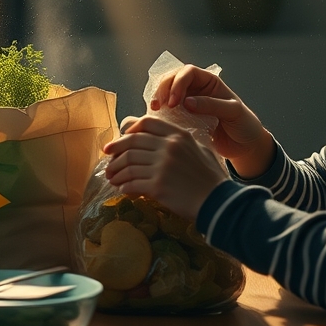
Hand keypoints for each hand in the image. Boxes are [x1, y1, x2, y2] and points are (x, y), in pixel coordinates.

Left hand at [102, 116, 229, 219]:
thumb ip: (177, 141)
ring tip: (112, 177)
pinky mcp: (157, 185)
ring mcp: (162, 166)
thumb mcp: (198, 150)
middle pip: (132, 142)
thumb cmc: (210, 178)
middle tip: (107, 157)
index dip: (130, 129)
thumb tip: (153, 140)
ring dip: (116, 171)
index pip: (146, 123)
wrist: (218, 202)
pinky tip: (123, 190)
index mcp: (178, 135)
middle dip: (115, 150)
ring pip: (128, 164)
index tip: (121, 138)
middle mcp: (169, 147)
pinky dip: (124, 187)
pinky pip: (132, 183)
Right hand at [153, 65, 273, 176]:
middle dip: (162, 89)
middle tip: (158, 106)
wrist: (245, 146)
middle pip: (172, 79)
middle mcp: (196, 89)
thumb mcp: (233, 112)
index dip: (177, 83)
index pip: (188, 72)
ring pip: (166, 93)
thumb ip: (211, 105)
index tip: (174, 101)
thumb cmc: (244, 125)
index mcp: (209, 82)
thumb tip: (187, 102)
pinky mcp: (183, 118)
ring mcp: (188, 103)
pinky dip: (160, 113)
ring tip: (153, 111)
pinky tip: (157, 120)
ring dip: (158, 99)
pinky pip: (167, 110)